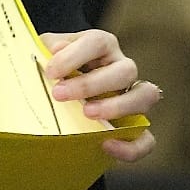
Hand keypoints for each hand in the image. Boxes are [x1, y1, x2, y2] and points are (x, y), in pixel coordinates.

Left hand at [41, 29, 162, 163]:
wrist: (55, 105)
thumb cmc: (52, 75)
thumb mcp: (44, 57)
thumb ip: (45, 50)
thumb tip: (55, 50)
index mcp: (102, 48)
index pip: (97, 43)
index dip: (74, 56)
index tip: (50, 71)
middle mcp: (122, 69)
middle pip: (126, 70)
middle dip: (91, 84)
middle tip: (60, 94)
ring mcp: (132, 98)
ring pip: (146, 96)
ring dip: (118, 106)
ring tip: (88, 114)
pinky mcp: (134, 129)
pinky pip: (146, 139)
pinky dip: (130, 145)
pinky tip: (105, 145)